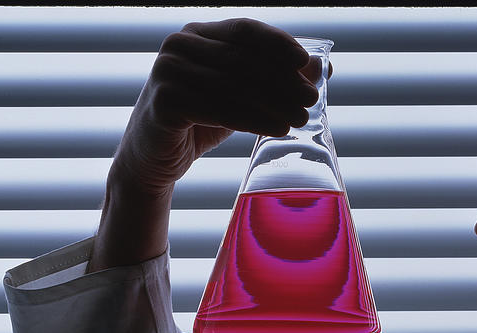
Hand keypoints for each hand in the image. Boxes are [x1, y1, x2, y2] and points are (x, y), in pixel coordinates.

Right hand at [90, 18, 320, 271]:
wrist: (152, 158)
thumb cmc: (198, 122)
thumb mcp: (238, 96)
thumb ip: (273, 79)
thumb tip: (323, 67)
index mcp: (196, 35)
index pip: (244, 30)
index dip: (278, 43)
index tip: (306, 63)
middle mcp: (178, 46)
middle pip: (243, 59)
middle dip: (282, 81)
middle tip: (310, 100)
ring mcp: (167, 73)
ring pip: (235, 86)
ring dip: (273, 103)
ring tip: (300, 119)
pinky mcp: (166, 103)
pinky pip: (220, 110)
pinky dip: (254, 119)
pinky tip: (278, 128)